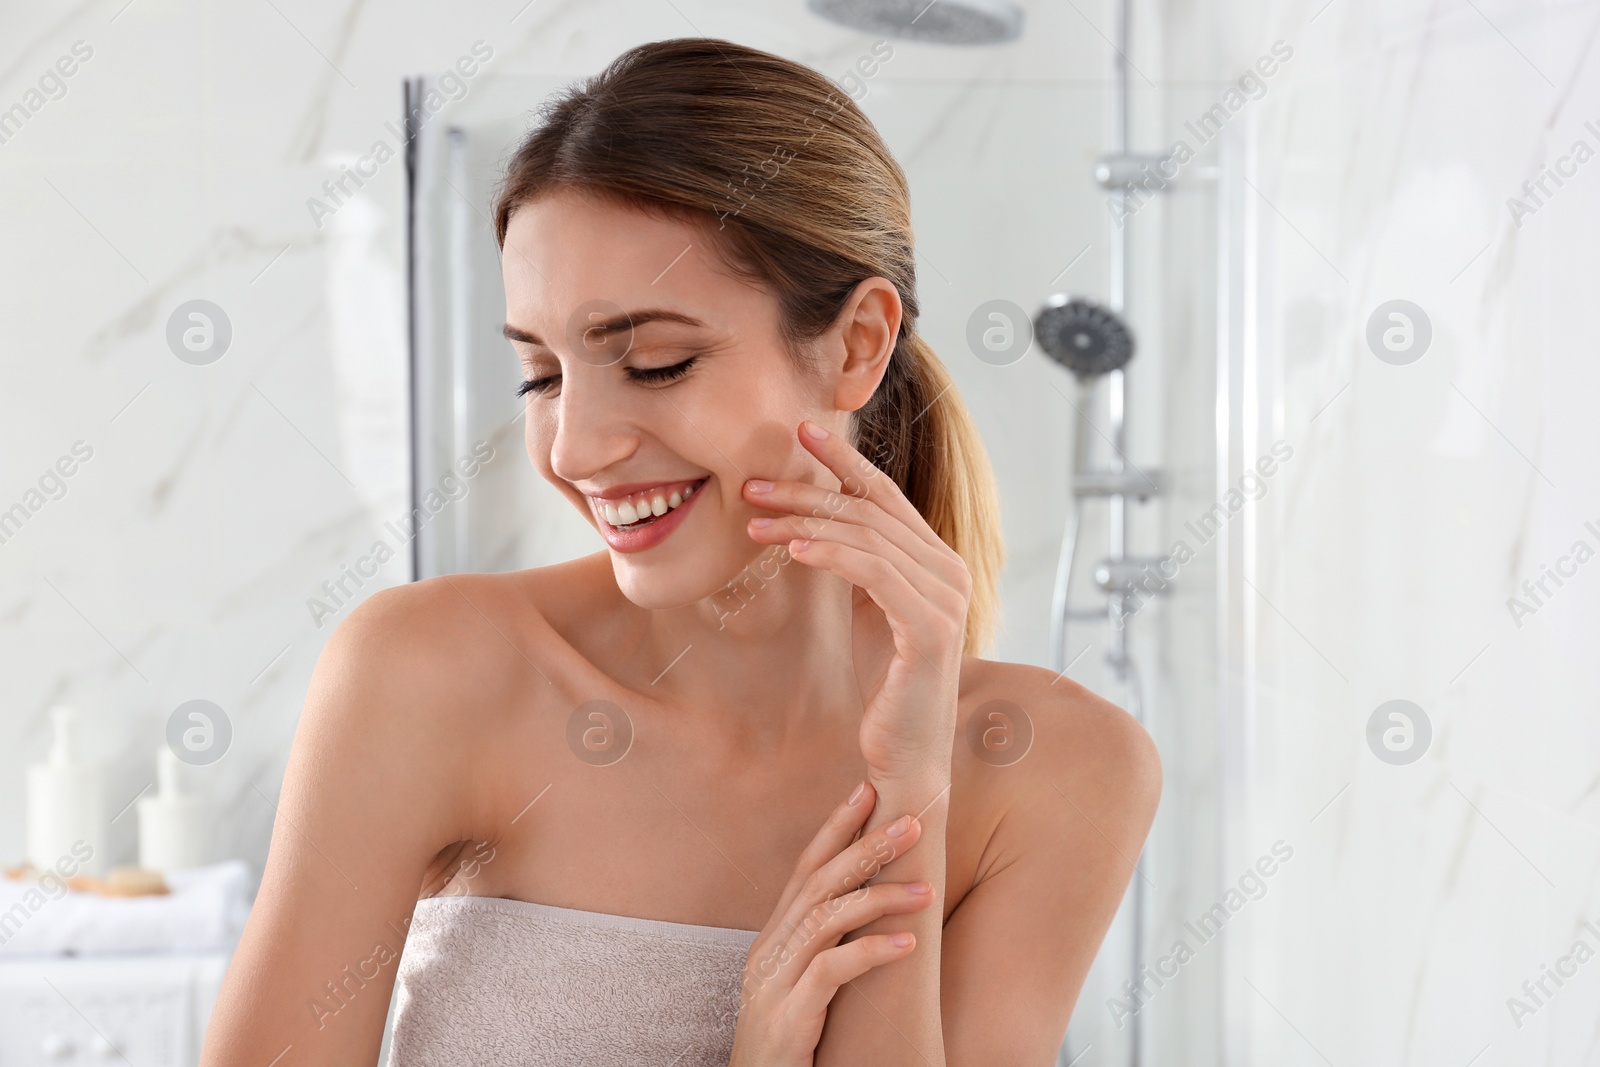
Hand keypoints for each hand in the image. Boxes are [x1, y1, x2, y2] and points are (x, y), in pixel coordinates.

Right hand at [728, 782, 932, 1066]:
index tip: (867, 790)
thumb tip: (867, 905)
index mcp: (774, 937)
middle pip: (818, 882)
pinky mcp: (790, 1015)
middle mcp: (770, 950)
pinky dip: (871, 952)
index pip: (805, 868)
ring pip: (826, 919)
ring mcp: (775, 981)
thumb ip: (824, 945)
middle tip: (912, 821)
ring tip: (926, 890)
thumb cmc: (788, 1039)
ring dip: (879, 897)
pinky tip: (907, 945)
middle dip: (866, 846)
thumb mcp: (802, 982)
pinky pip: (832, 971)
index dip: (834, 827)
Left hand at [744, 420, 971, 780]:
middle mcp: (949, 570)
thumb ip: (858, 564)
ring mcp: (945, 597)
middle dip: (808, 490)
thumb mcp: (867, 609)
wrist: (908, 752)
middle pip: (870, 510)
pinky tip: (793, 550)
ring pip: (867, 536)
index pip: (885, 495)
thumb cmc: (885, 683)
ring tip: (755, 519)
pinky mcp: (929, 627)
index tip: (800, 432)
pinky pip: (874, 573)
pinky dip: (831, 555)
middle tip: (753, 483)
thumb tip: (812, 523)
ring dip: (804, 522)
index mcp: (936, 560)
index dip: (844, 460)